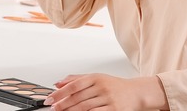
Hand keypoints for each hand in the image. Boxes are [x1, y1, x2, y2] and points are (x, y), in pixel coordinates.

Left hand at [43, 74, 167, 110]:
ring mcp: (108, 99)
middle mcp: (102, 87)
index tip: (51, 98)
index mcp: (96, 78)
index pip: (74, 85)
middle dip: (63, 104)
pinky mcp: (114, 110)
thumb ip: (77, 79)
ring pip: (85, 107)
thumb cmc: (115, 86)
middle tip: (53, 108)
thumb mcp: (97, 78)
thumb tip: (58, 83)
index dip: (61, 92)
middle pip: (78, 97)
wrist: (136, 92)